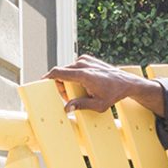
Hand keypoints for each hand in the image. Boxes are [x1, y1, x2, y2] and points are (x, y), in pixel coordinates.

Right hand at [43, 54, 163, 113]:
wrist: (127, 82)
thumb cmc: (114, 94)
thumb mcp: (98, 105)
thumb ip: (81, 105)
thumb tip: (67, 108)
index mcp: (84, 74)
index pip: (58, 72)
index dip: (47, 78)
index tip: (40, 83)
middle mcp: (83, 64)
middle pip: (61, 73)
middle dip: (61, 86)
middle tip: (68, 98)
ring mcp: (85, 60)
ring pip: (67, 70)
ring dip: (67, 81)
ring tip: (79, 91)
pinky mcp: (87, 59)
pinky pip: (74, 67)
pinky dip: (74, 75)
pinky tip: (82, 84)